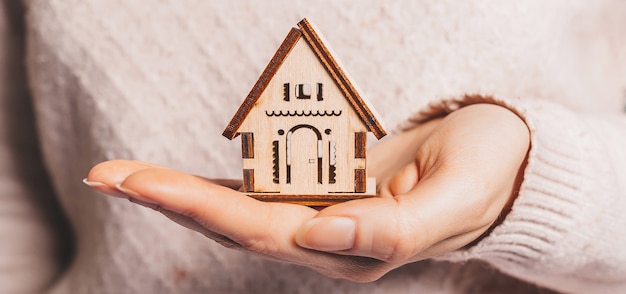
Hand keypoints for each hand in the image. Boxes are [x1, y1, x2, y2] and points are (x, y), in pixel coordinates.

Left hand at [84, 103, 528, 281]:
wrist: (498, 160)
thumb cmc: (483, 173)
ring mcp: (320, 215)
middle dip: (169, 200)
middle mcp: (327, 239)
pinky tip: (171, 180)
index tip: (145, 185)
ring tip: (118, 174)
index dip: (202, 209)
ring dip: (177, 192)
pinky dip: (211, 182)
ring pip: (236, 208)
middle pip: (234, 223)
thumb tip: (319, 236)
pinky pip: (257, 188)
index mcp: (355, 248)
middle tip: (106, 174)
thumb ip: (392, 230)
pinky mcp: (322, 190)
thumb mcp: (452, 199)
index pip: (265, 232)